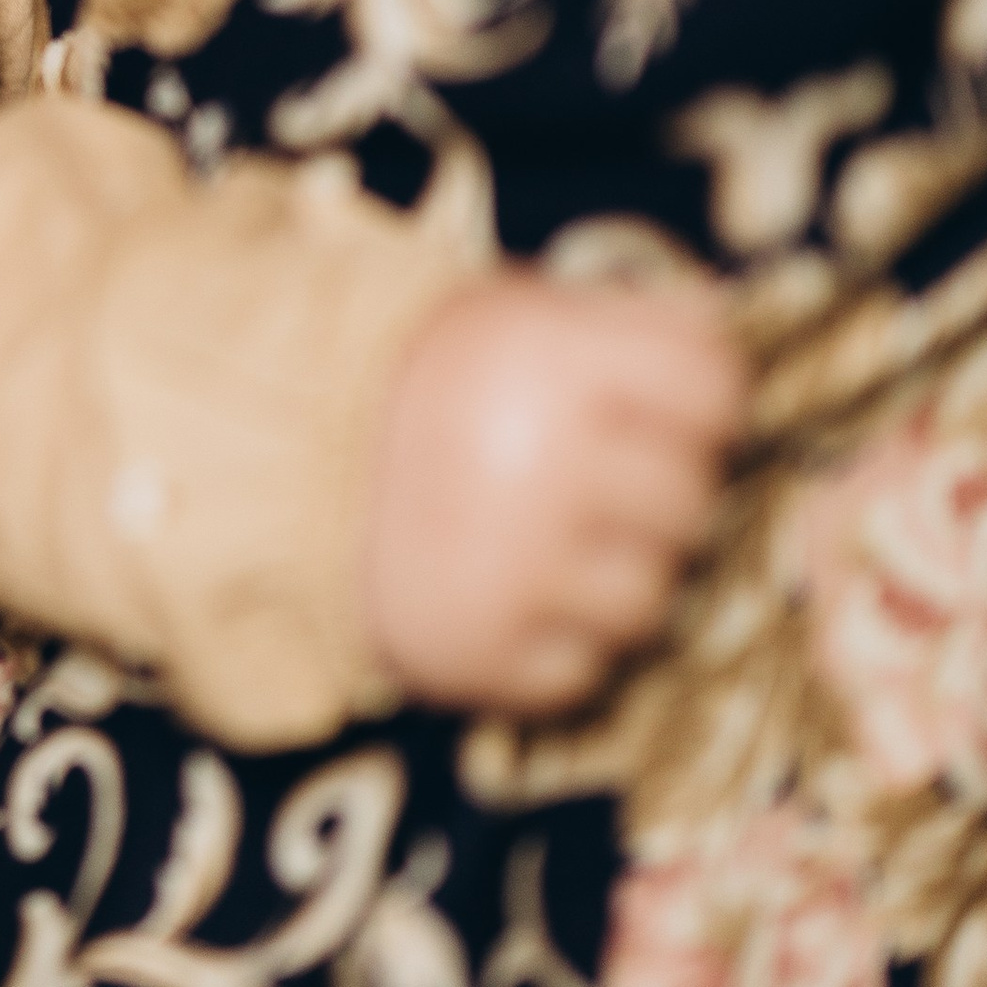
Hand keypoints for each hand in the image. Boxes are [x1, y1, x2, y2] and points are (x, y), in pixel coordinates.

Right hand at [363, 271, 746, 714]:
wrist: (261, 463)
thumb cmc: (411, 382)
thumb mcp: (506, 314)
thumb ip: (618, 322)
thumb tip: (725, 330)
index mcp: (552, 358)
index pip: (713, 389)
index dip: (698, 405)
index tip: (662, 414)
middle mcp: (542, 461)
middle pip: (689, 500)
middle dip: (652, 495)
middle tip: (590, 485)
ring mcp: (513, 567)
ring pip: (650, 599)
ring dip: (612, 579)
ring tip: (546, 547)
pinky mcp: (479, 654)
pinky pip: (582, 672)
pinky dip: (556, 646)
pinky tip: (510, 599)